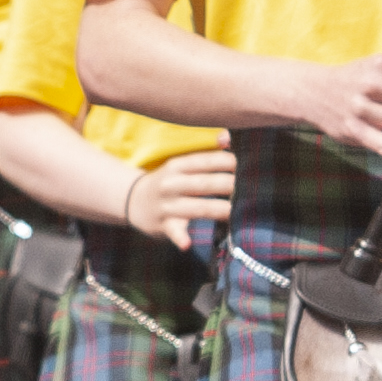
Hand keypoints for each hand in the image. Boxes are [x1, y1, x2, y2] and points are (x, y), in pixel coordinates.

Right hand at [122, 148, 237, 245]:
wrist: (133, 201)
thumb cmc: (169, 181)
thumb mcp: (180, 164)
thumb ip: (205, 152)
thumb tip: (227, 137)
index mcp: (177, 166)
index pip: (205, 161)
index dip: (227, 162)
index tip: (244, 166)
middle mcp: (171, 184)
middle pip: (203, 184)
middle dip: (227, 185)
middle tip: (248, 189)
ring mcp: (166, 206)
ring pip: (195, 208)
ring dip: (215, 209)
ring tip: (233, 210)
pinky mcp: (163, 225)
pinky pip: (173, 232)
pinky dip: (180, 238)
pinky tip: (187, 243)